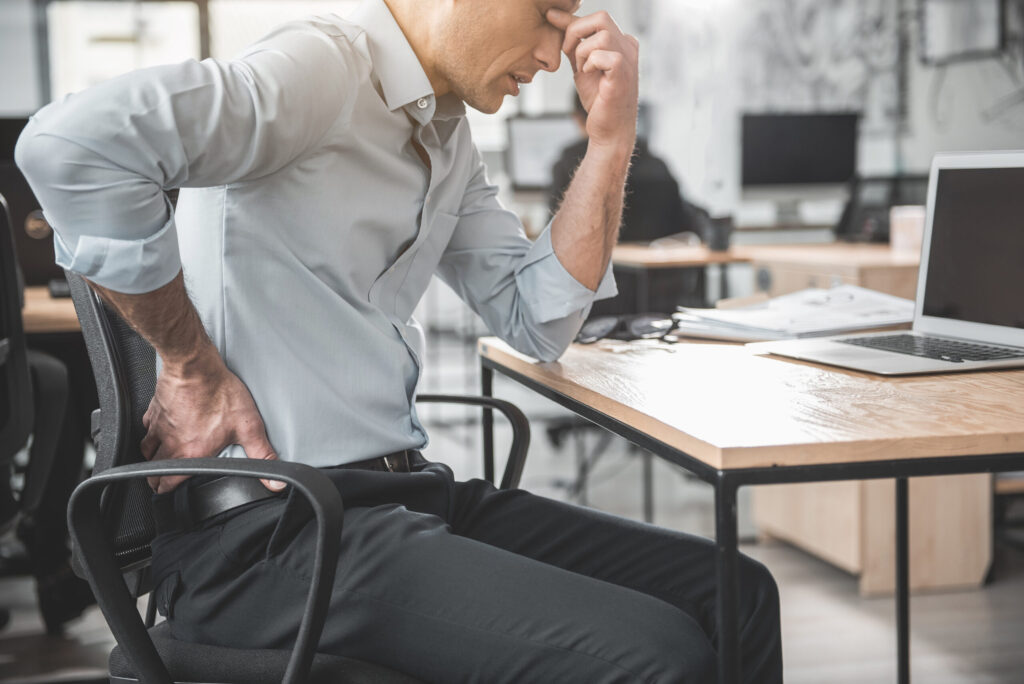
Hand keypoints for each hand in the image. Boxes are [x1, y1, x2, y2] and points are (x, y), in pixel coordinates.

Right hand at [140, 346, 281, 493]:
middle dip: (156, 478)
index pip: (169, 482)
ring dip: (152, 457)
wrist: (196, 366)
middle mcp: (171, 443)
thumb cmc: (220, 392)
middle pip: (154, 469)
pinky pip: (145, 427)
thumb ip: (262, 454)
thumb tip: (275, 481)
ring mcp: (160, 426)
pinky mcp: (155, 410)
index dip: (167, 490)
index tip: (168, 491)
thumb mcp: (249, 426)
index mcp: (191, 453)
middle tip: (161, 481)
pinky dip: (149, 432)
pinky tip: (157, 429)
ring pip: (146, 450)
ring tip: (158, 459)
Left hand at [547, 9, 638, 152]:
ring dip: (583, 52)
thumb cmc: (598, 100)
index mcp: (621, 42)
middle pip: (602, 18)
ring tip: (582, 70)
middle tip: (566, 51)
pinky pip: (604, 55)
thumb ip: (572, 42)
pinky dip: (590, 63)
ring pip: (602, 35)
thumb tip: (554, 16)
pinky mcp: (623, 74)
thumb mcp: (581, 65)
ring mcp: (629, 60)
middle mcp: (628, 46)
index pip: (596, 19)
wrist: (609, 130)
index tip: (551, 19)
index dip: (572, 22)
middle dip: (576, 30)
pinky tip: (589, 76)